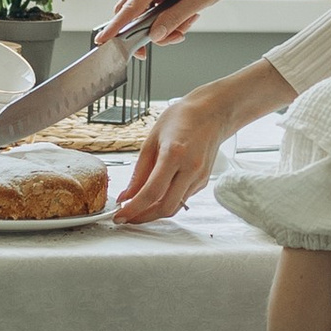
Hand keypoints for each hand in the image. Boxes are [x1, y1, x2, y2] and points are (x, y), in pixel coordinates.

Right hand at [101, 0, 255, 45]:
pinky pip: (155, 10)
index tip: (102, 41)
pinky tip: (188, 15)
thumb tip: (154, 36)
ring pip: (145, 14)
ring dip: (164, 26)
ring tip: (190, 21)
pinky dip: (169, 19)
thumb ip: (175, 18)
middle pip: (132, 13)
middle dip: (149, 32)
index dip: (115, 27)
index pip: (130, 7)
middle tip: (174, 38)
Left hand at [113, 90, 229, 225]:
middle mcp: (190, 169)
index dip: (133, 209)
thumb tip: (126, 196)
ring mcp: (199, 177)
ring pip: (175, 207)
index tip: (119, 216)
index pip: (151, 192)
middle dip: (143, 217)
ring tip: (137, 208)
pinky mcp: (203, 182)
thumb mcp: (151, 140)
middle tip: (126, 217)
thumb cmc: (180, 119)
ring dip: (154, 213)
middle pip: (165, 207)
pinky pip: (182, 199)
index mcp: (174, 155)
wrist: (211, 113)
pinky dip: (166, 202)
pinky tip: (155, 196)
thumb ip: (138, 172)